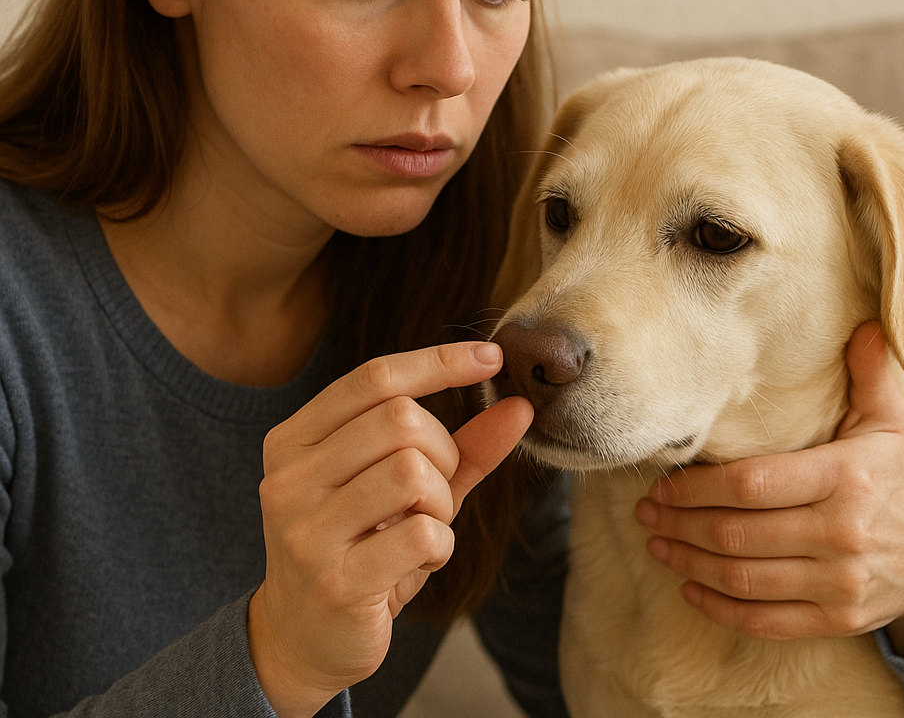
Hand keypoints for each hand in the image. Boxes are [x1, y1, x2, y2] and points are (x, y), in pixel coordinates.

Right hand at [248, 342, 532, 717]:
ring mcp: (305, 530)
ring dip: (441, 502)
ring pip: (412, 471)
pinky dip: (440, 544)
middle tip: (433, 492)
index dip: (439, 361)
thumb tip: (520, 405)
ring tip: (423, 526)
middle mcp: (290, 476)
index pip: (375, 377)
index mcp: (295, 439)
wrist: (300, 639)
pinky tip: (419, 560)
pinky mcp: (334, 581)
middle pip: (401, 419)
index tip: (492, 358)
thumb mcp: (407, 489)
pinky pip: (421, 533)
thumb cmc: (360, 547)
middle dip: (442, 452)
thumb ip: (462, 446)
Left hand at [635, 322, 903, 657]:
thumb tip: (864, 324)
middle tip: (644, 512)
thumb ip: (870, 374)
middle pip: (737, 533)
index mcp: (845, 479)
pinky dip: (720, 608)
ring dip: (688, 562)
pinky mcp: (837, 620)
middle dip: (680, 524)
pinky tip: (689, 587)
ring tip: (655, 543)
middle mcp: (841, 535)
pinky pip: (765, 620)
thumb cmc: (898, 476)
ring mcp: (840, 585)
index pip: (751, 485)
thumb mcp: (890, 422)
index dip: (697, 488)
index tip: (661, 483)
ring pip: (743, 579)